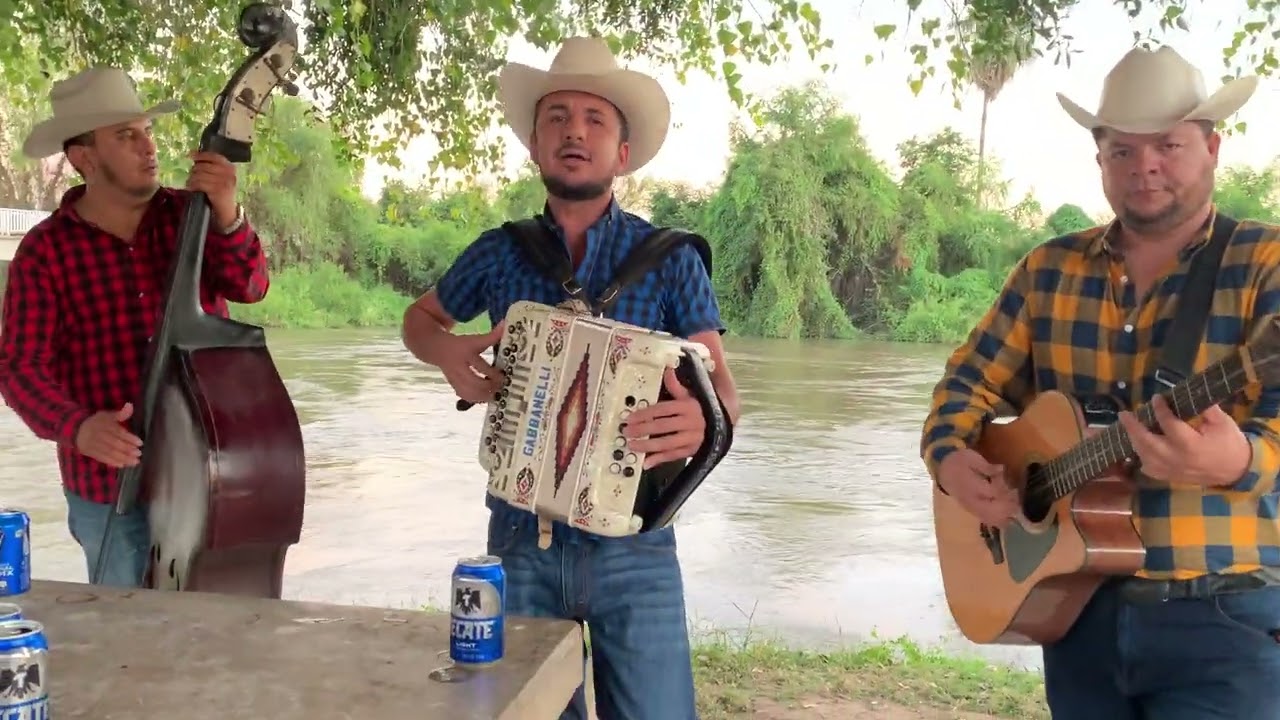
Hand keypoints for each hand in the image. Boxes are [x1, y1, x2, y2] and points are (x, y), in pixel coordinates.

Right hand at [75, 404, 142, 467]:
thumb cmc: (97, 422)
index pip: (118, 431)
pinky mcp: (89, 452)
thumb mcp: (107, 415)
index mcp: (103, 424)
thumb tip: (130, 406)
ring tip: (134, 462)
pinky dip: (111, 462)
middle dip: (127, 449)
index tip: (140, 443)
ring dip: (122, 458)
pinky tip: (122, 465)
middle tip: (138, 454)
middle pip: (113, 443)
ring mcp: (92, 444)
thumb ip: (120, 414)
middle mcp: (98, 434)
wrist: (75, 429)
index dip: (129, 438)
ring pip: (108, 452)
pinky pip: (101, 458)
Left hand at [185, 151, 238, 228]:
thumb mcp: (221, 178)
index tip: (190, 155)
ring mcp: (224, 182)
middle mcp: (229, 173)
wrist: (227, 212)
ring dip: (192, 179)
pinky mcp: (217, 190)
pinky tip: (192, 189)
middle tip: (191, 177)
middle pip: (204, 165)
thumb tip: (195, 157)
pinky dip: (193, 186)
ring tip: (190, 184)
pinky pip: (199, 183)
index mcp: (231, 168)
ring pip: (200, 174)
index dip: (201, 155)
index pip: (214, 156)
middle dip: (194, 171)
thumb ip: (212, 168)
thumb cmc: (221, 193)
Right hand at [439, 323, 506, 404]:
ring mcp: (455, 376)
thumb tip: (506, 325)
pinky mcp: (453, 384)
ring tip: (495, 393)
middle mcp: (460, 365)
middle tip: (502, 385)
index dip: (493, 371)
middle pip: (475, 381)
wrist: (436, 348)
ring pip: (469, 391)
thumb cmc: (460, 344)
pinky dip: (475, 398)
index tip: (504, 374)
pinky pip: (464, 395)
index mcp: (466, 351)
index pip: (481, 362)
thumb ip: (491, 336)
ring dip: (483, 394)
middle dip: (489, 385)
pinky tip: (484, 397)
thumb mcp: (474, 338)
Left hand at [622, 368, 704, 468]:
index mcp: (688, 406)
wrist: (721, 425)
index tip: (630, 417)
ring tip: (632, 445)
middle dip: (641, 430)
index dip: (644, 414)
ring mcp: (691, 438)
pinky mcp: (692, 451)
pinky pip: (673, 456)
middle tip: (626, 431)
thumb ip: (676, 385)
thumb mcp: (690, 395)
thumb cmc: (701, 408)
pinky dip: (659, 460)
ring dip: (647, 446)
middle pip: (661, 427)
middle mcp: (690, 422)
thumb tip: (668, 368)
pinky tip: (646, 463)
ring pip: (666, 443)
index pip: (662, 410)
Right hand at [937, 448, 1019, 526]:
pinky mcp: (971, 510)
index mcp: (970, 484)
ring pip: (989, 517)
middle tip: (1016, 500)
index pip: (991, 492)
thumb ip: (987, 466)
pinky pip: (985, 519)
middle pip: (992, 509)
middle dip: (1007, 506)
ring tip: (1013, 509)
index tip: (1014, 489)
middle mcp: (970, 498)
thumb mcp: (972, 457)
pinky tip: (1007, 518)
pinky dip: (997, 520)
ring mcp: (970, 506)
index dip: (1005, 492)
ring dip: (1003, 515)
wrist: (944, 470)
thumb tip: (1001, 469)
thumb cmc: (960, 461)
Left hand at [1118, 394, 1250, 486]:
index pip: (1168, 423)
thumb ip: (1206, 408)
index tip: (1155, 398)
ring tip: (1127, 425)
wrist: (1236, 470)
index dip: (1160, 409)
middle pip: (1146, 442)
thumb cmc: (1229, 443)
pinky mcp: (1170, 477)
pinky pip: (1148, 468)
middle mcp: (1176, 458)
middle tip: (1123, 414)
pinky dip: (1140, 456)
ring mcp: (1171, 470)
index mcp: (1190, 444)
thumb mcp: (1223, 422)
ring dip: (1133, 440)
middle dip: (1133, 427)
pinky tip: (1136, 445)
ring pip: (1143, 455)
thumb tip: (1189, 392)